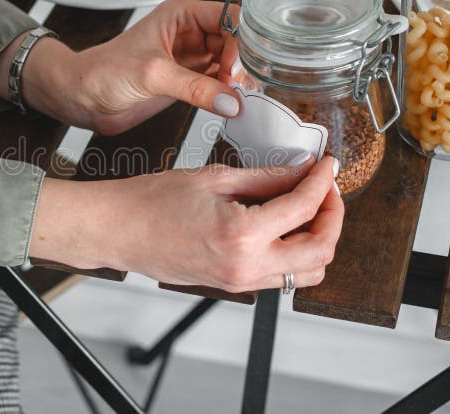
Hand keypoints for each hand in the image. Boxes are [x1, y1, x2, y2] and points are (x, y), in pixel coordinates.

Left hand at [0, 0, 241, 134]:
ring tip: (237, 98)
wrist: (82, 98)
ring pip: (230, 64)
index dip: (241, 39)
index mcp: (180, 16)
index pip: (228, 17)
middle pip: (235, 41)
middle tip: (240, 87)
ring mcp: (189, 58)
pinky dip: (228, 95)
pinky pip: (219, 85)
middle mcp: (188, 34)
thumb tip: (230, 100)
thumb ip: (194, 88)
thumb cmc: (103, 72)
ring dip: (237, 81)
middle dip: (242, 63)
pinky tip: (230, 104)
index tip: (240, 66)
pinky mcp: (187, 82)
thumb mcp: (152, 75)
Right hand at [29, 156, 343, 291]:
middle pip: (321, 252)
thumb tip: (300, 170)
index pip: (304, 207)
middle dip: (333, 216)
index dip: (323, 181)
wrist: (116, 229)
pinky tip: (282, 224)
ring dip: (317, 239)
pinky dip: (294, 252)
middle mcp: (246, 266)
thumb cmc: (150, 202)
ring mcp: (240, 281)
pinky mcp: (232, 284)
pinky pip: (280, 276)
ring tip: (306, 207)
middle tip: (324, 188)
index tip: (326, 165)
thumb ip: (266, 177)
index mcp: (242, 235)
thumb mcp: (214, 178)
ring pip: (306, 272)